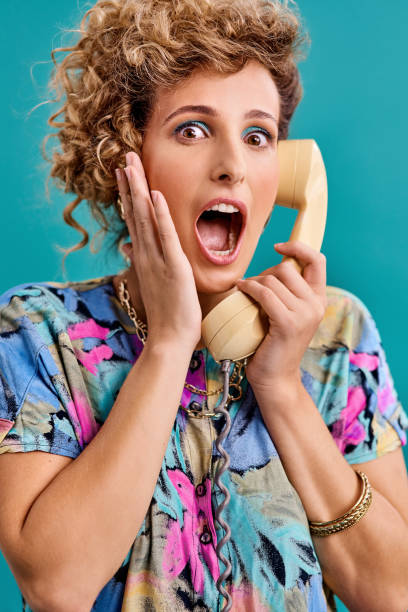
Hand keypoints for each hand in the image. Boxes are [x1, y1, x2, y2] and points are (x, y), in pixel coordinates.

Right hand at [115, 152, 201, 349]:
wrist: (170, 339)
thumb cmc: (167, 314)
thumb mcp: (155, 282)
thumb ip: (144, 261)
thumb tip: (130, 246)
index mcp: (145, 257)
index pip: (135, 219)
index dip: (130, 194)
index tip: (125, 173)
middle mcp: (146, 254)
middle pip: (136, 212)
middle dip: (131, 183)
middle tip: (124, 157)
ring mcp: (158, 259)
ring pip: (145, 218)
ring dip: (139, 190)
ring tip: (132, 165)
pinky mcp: (174, 267)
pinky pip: (166, 237)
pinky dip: (160, 215)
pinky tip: (155, 194)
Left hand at [236, 240, 326, 392]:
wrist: (275, 378)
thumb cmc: (273, 345)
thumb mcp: (286, 314)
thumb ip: (287, 293)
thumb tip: (271, 268)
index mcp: (318, 299)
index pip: (317, 260)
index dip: (298, 247)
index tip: (279, 246)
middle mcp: (316, 305)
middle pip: (287, 267)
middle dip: (265, 272)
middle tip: (252, 287)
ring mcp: (304, 314)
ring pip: (273, 279)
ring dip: (253, 282)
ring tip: (244, 292)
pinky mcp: (288, 323)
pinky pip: (264, 293)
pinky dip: (249, 288)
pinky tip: (239, 290)